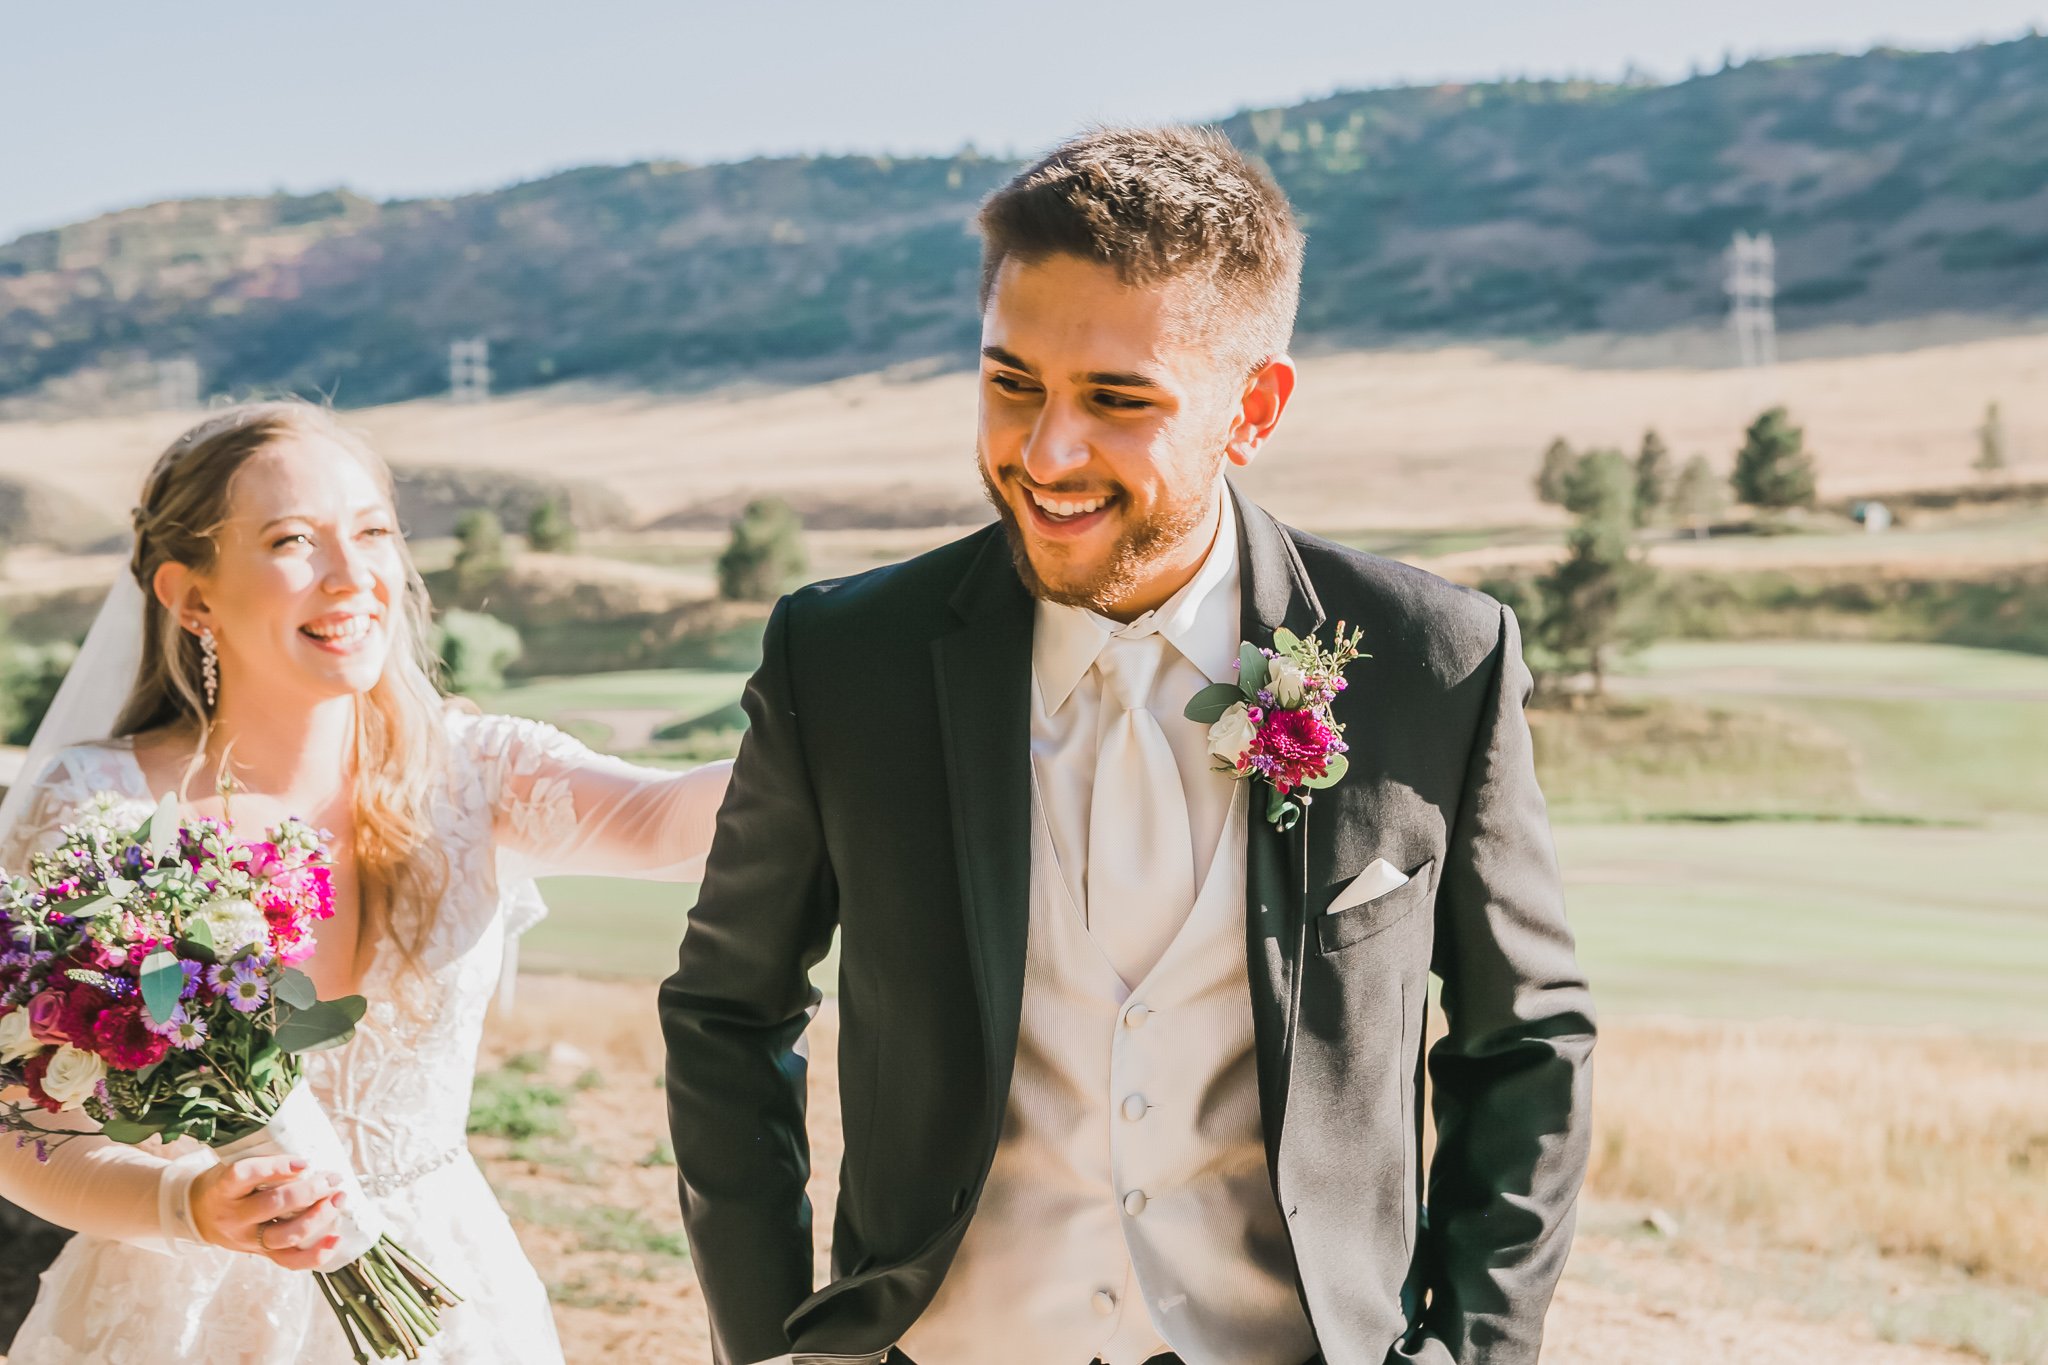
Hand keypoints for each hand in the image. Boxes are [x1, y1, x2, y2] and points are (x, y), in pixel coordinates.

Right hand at [189, 1155, 346, 1270]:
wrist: (198, 1215)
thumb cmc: (227, 1184)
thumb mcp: (233, 1166)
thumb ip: (263, 1162)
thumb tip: (312, 1151)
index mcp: (223, 1189)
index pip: (244, 1175)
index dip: (275, 1167)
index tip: (305, 1162)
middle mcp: (233, 1217)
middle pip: (273, 1205)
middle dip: (309, 1191)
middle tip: (333, 1178)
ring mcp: (247, 1239)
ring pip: (285, 1235)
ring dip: (318, 1217)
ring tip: (338, 1199)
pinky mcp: (260, 1254)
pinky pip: (289, 1261)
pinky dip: (316, 1254)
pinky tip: (336, 1239)